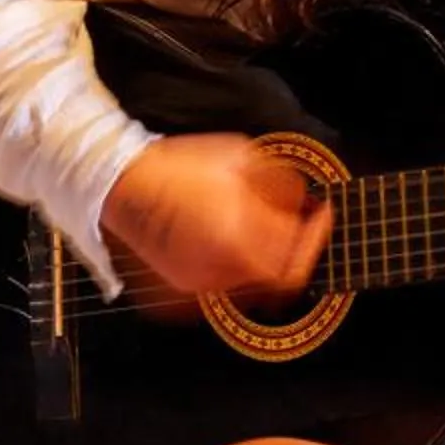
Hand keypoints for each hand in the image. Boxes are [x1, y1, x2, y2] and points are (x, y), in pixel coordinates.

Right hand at [101, 132, 328, 298]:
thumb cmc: (178, 166)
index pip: (295, 259)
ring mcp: (197, 282)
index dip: (316, 238)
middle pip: (278, 281)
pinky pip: (223, 287)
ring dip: (267, 263)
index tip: (322, 215)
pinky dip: (238, 270)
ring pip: (252, 287)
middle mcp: (217, 266)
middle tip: (300, 227)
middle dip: (296, 252)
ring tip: (263, 231)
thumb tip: (302, 200)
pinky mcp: (181, 286)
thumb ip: (277, 183)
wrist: (122, 184)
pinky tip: (232, 242)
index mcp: (233, 233)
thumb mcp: (238, 158)